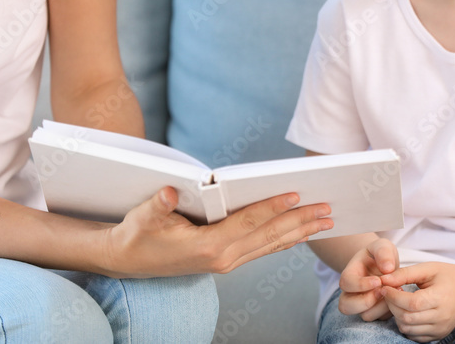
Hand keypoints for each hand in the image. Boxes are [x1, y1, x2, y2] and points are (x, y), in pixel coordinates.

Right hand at [101, 186, 332, 277]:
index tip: (297, 194)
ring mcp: (227, 262)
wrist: (125, 262)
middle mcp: (223, 258)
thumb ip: (157, 205)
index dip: (273, 207)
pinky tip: (302, 232)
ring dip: (300, 232)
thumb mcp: (141, 218)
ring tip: (326, 220)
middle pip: (270, 236)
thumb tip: (171, 191)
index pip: (249, 222)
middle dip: (301, 221)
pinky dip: (285, 240)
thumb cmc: (135, 234)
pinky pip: (263, 249)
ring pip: (272, 245)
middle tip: (329, 207)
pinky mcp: (227, 261)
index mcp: (207, 246)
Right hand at [338, 237, 399, 320]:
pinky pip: (379, 318)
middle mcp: (351, 293)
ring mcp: (361, 304)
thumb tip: (387, 268)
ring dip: (381, 307)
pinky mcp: (375, 312)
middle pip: (346, 306)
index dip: (360, 285)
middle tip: (383, 290)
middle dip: (366, 301)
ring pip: (364, 315)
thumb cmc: (381, 254)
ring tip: (395, 291)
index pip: (346, 283)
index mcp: (350, 274)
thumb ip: (383, 252)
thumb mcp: (382, 246)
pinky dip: (389, 310)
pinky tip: (398, 297)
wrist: (385, 264)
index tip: (378, 280)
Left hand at [380, 262, 454, 341]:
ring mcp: (440, 328)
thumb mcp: (428, 268)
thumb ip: (405, 273)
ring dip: (397, 316)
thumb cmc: (446, 276)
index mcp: (441, 298)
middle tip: (390, 293)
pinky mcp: (438, 335)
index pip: (412, 303)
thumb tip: (384, 279)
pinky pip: (414, 336)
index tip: (385, 287)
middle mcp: (442, 317)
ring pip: (407, 329)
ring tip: (399, 301)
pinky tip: (407, 311)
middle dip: (392, 305)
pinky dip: (406, 325)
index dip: (394, 296)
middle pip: (407, 317)